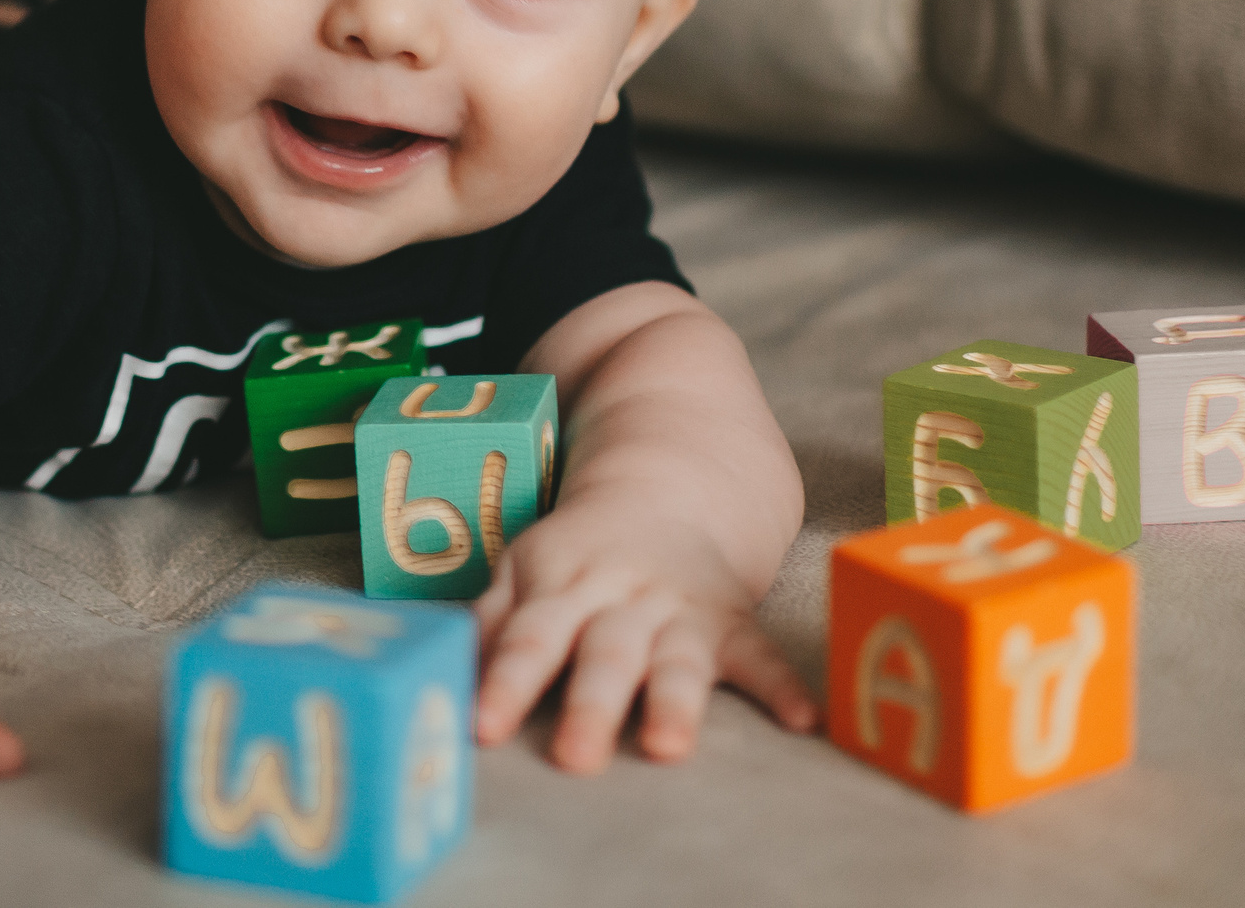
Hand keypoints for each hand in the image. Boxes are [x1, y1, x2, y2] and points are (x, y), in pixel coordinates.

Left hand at [472, 497, 817, 772]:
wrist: (671, 486)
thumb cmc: (581, 547)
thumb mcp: (527, 566)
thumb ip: (491, 618)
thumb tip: (441, 664)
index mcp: (563, 585)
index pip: (529, 638)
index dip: (505, 683)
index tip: (483, 729)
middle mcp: (622, 599)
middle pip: (603, 654)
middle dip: (589, 705)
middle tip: (574, 758)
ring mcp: (680, 610)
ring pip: (676, 658)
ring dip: (675, 702)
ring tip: (670, 747)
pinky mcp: (732, 621)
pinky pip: (761, 654)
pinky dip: (783, 685)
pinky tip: (804, 720)